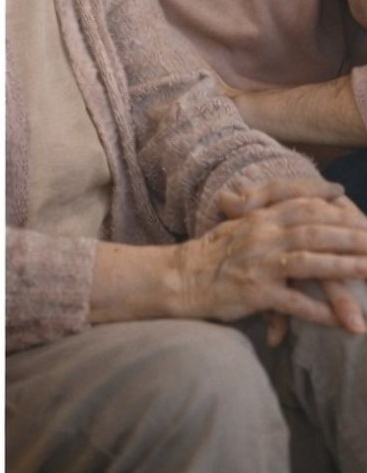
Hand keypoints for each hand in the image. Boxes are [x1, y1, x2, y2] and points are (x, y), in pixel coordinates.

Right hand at [176, 192, 366, 330]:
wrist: (177, 277)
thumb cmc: (211, 255)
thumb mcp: (239, 226)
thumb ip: (270, 215)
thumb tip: (305, 205)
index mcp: (259, 219)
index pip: (304, 207)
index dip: (337, 210)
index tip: (364, 216)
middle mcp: (261, 237)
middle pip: (314, 231)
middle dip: (352, 237)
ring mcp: (257, 264)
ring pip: (307, 261)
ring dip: (343, 267)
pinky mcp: (253, 292)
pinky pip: (291, 303)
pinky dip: (318, 311)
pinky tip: (340, 321)